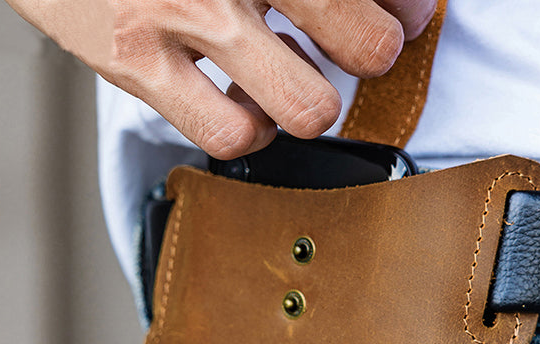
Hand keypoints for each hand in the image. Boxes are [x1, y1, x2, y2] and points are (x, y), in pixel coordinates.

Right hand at [5, 0, 436, 157]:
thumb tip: (379, 3)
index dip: (404, 8)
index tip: (403, 16)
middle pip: (365, 44)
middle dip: (374, 53)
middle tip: (361, 49)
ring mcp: (182, 13)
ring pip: (307, 107)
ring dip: (314, 102)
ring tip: (295, 81)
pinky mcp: (136, 62)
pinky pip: (230, 134)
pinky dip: (250, 131)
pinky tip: (243, 107)